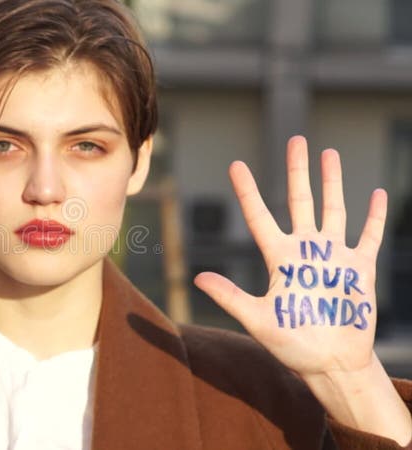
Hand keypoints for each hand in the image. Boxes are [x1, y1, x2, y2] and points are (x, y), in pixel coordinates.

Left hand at [193, 136, 385, 377]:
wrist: (331, 364)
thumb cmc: (292, 345)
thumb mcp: (258, 320)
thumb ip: (230, 297)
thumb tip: (197, 278)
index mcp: (279, 259)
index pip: (260, 217)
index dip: (248, 191)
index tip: (237, 165)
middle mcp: (305, 252)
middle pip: (300, 201)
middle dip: (298, 171)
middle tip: (296, 141)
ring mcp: (333, 258)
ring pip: (333, 210)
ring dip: (332, 182)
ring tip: (329, 153)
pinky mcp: (358, 270)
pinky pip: (367, 237)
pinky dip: (373, 217)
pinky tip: (376, 194)